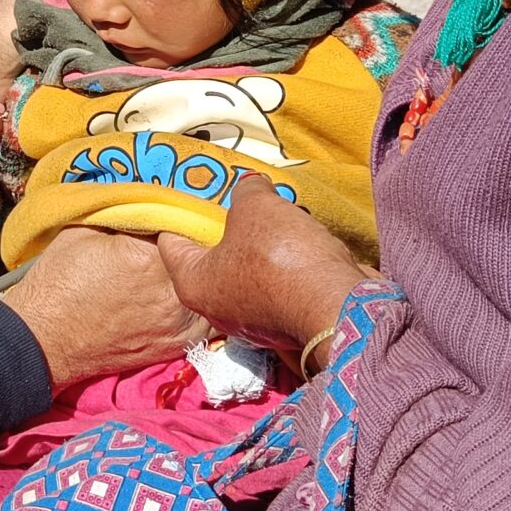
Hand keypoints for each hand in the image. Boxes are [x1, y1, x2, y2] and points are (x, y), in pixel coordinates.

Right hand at [0, 224, 206, 393]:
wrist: (45, 339)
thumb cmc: (57, 281)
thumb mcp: (83, 227)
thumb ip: (124, 209)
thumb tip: (151, 196)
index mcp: (149, 255)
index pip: (183, 219)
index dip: (179, 212)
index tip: (176, 207)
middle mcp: (172, 290)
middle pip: (204, 252)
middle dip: (197, 239)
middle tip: (190, 229)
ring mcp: (178, 321)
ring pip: (213, 285)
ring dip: (206, 271)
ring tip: (195, 260)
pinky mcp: (179, 343)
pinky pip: (209, 315)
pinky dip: (204, 300)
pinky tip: (191, 289)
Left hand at [156, 176, 365, 360]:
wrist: (337, 305)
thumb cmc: (281, 256)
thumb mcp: (256, 205)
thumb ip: (248, 191)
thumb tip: (253, 187)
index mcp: (193, 284)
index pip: (172, 241)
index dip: (183, 212)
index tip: (195, 194)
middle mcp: (217, 309)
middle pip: (215, 255)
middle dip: (233, 226)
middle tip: (246, 202)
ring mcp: (253, 321)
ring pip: (251, 270)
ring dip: (267, 245)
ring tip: (282, 219)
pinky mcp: (286, 323)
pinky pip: (280, 285)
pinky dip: (289, 266)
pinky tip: (304, 244)